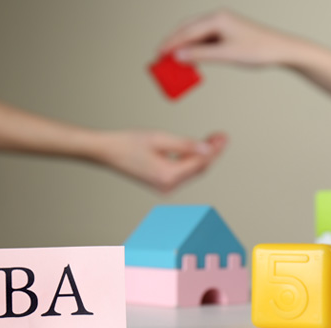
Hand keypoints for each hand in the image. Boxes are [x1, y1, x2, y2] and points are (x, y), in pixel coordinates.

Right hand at [95, 131, 227, 192]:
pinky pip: (183, 172)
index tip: (223, 137)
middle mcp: (168, 186)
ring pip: (192, 171)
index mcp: (167, 176)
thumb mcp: (160, 138)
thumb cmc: (128, 143)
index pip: (200, 163)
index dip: (214, 149)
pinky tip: (198, 148)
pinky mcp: (162, 184)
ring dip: (203, 156)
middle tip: (222, 136)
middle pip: (199, 169)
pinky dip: (191, 160)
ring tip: (214, 139)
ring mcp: (165, 187)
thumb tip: (208, 149)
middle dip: (212, 152)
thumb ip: (185, 145)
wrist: (107, 152)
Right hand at [159, 10, 298, 66]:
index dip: (170, 43)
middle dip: (173, 43)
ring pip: (195, 34)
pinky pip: (204, 39)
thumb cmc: (258, 50)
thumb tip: (177, 56)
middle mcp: (217, 17)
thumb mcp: (226, 55)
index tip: (157, 55)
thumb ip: (200, 55)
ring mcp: (222, 24)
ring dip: (183, 46)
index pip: (186, 31)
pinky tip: (189, 59)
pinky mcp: (226, 32)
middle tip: (159, 58)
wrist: (281, 50)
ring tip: (171, 60)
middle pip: (187, 29)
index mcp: (217, 18)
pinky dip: (194, 48)